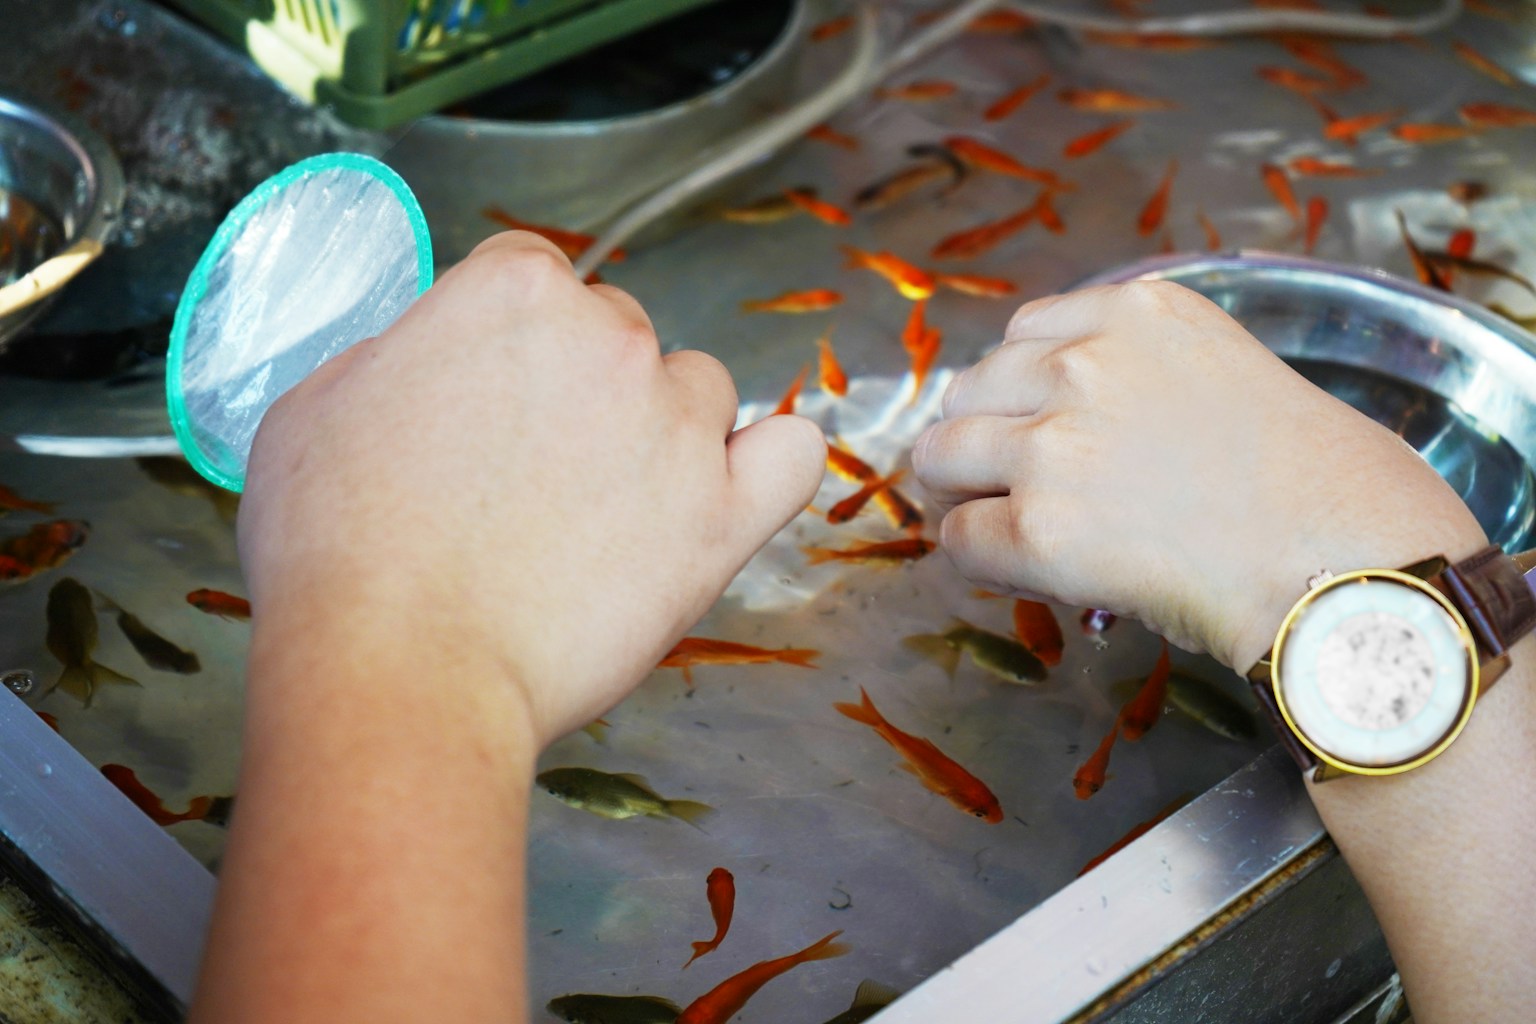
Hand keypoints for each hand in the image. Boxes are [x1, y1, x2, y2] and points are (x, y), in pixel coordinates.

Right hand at [237, 231, 825, 744]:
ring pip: (699, 389)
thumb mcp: (315, 409)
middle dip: (580, 387)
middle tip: (531, 472)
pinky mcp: (722, 516)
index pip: (536, 276)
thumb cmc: (340, 552)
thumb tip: (425, 365)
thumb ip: (395, 359)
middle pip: (618, 331)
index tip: (487, 398)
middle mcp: (611, 337)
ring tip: (606, 507)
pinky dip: (769, 461)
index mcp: (514, 291)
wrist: (402, 670)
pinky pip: (790, 455)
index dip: (508, 342)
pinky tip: (734, 484)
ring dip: (662, 428)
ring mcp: (677, 425)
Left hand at [912, 280, 1485, 669]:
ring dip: (960, 494)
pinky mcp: (1040, 528)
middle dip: (977, 441)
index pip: (1021, 336)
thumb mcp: (1224, 373)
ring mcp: (1055, 445)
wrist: (1349, 566)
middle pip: (967, 391)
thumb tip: (1050, 419)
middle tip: (998, 489)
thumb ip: (1135, 373)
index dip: (1017, 393)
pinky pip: (959, 540)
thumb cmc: (1316, 486)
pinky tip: (1018, 574)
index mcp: (1136, 312)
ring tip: (995, 530)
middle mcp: (1085, 364)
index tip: (1031, 430)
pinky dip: (974, 560)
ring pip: (940, 459)